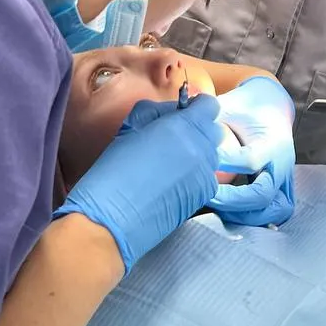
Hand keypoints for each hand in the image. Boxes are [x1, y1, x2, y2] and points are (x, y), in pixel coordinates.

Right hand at [54, 95, 221, 271]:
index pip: (210, 106)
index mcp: (183, 126)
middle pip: (213, 130)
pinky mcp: (205, 195)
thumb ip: (156, 112)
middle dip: (198, 130)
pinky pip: (207, 176)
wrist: (112, 219)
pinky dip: (195, 176)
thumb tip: (173, 110)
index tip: (184, 114)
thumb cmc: (114, 171)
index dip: (197, 108)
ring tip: (171, 165)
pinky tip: (172, 184)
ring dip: (198, 154)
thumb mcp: (129, 129)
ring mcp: (206, 173)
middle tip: (174, 140)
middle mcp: (201, 148)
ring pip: (211, 154)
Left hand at [211, 77, 296, 226]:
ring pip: (275, 210)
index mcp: (272, 141)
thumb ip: (210, 117)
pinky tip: (234, 213)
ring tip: (221, 206)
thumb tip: (182, 125)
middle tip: (208, 193)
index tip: (205, 162)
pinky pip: (276, 212)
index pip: (250, 160)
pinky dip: (257, 218)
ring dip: (247, 215)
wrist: (271, 106)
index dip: (225, 164)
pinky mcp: (283, 189)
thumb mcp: (230, 106)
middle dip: (232, 200)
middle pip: (262, 194)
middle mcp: (282, 164)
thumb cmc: (246, 108)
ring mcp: (285, 179)